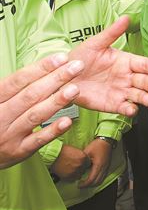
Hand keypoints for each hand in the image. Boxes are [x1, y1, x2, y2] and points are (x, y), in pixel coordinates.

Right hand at [0, 54, 81, 168]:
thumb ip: (13, 87)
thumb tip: (41, 66)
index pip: (18, 80)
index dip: (40, 68)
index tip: (62, 58)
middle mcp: (0, 116)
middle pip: (30, 95)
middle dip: (56, 79)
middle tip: (77, 66)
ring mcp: (9, 135)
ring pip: (35, 116)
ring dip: (56, 101)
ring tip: (75, 89)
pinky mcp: (19, 151)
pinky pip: (38, 140)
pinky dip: (53, 131)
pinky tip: (67, 121)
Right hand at [50, 145, 90, 181]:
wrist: (53, 156)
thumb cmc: (63, 151)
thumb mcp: (75, 151)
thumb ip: (81, 157)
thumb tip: (84, 162)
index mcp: (83, 157)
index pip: (88, 163)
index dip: (84, 164)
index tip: (79, 164)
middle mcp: (81, 165)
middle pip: (83, 169)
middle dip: (80, 168)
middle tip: (73, 166)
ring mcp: (75, 171)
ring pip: (79, 175)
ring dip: (75, 173)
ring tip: (69, 170)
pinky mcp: (69, 177)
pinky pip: (72, 179)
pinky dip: (70, 177)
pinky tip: (66, 173)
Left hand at [68, 16, 147, 116]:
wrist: (61, 77)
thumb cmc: (79, 58)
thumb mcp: (95, 44)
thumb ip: (112, 33)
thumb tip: (126, 17)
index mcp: (125, 62)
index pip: (146, 64)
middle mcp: (126, 77)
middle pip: (144, 81)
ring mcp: (120, 91)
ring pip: (137, 95)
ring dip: (144, 98)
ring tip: (147, 100)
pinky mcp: (112, 104)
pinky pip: (124, 107)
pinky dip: (129, 109)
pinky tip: (131, 109)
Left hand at [79, 138, 112, 187]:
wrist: (106, 140)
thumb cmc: (97, 145)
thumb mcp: (87, 152)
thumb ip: (82, 161)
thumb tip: (78, 169)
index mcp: (98, 165)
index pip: (91, 179)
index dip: (84, 184)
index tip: (78, 184)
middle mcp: (104, 168)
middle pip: (97, 182)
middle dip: (88, 186)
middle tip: (81, 185)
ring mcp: (106, 168)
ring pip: (101, 181)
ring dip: (93, 184)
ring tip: (86, 183)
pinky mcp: (107, 167)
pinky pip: (103, 177)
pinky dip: (97, 180)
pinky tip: (92, 178)